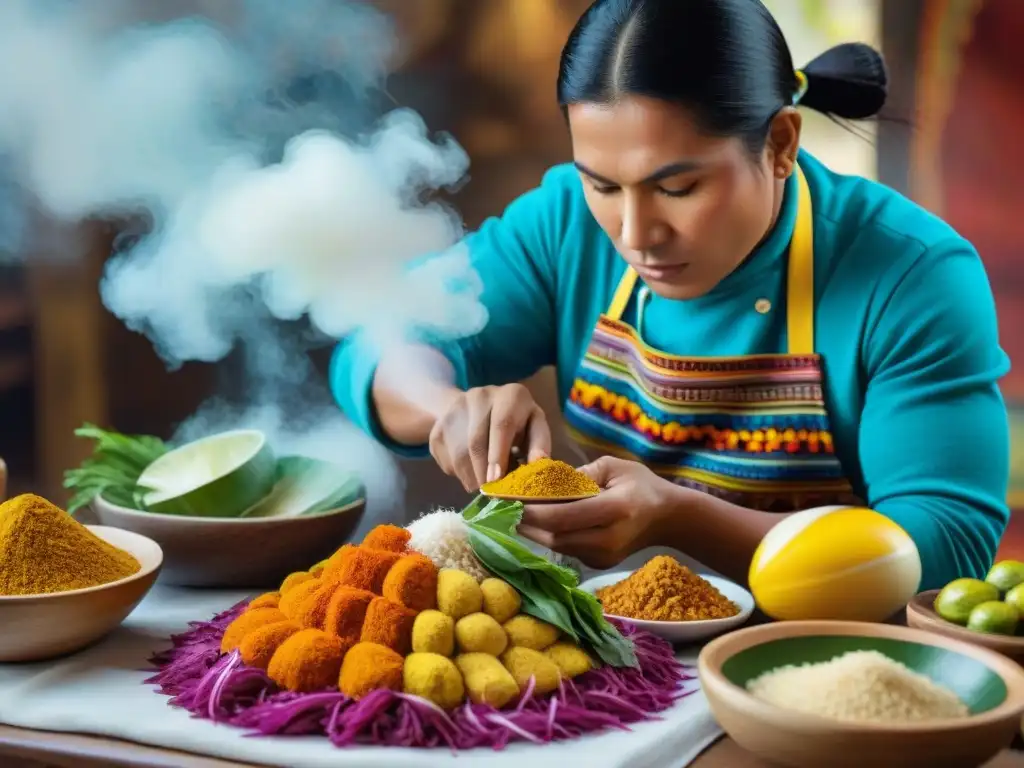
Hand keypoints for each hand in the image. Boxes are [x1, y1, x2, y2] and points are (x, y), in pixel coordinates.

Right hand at [428, 383, 550, 491]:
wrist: (482, 408)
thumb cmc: (519, 423)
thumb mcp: (535, 428)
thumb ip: (538, 445)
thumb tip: (538, 462)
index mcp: (511, 395)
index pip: (501, 424)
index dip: (498, 454)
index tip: (496, 480)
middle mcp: (480, 395)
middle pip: (475, 440)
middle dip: (482, 472)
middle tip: (489, 492)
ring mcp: (454, 409)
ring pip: (457, 452)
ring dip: (469, 476)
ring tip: (481, 486)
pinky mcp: (439, 425)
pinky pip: (444, 458)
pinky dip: (457, 473)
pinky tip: (470, 472)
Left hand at [518, 456, 681, 569]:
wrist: (668, 518)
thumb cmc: (641, 485)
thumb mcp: (614, 467)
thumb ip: (580, 474)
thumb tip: (546, 482)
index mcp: (615, 509)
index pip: (563, 516)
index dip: (533, 511)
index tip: (510, 499)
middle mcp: (608, 539)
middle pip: (555, 537)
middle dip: (527, 524)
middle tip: (504, 508)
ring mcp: (603, 556)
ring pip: (557, 547)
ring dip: (534, 532)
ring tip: (515, 514)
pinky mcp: (599, 564)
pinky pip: (567, 550)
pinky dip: (550, 536)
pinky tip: (537, 524)